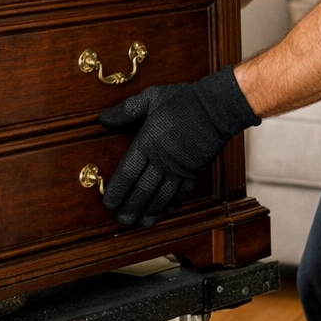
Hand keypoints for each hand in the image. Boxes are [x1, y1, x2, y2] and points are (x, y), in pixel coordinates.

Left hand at [97, 67, 258, 226]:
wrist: (216, 107)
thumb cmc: (182, 100)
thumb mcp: (150, 98)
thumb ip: (126, 110)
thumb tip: (104, 118)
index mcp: (148, 143)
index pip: (128, 173)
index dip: (117, 190)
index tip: (109, 202)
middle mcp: (162, 160)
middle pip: (143, 190)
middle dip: (132, 207)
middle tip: (122, 221)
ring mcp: (180, 167)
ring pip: (162, 195)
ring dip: (151, 210)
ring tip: (143, 222)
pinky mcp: (196, 170)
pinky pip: (183, 191)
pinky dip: (175, 203)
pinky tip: (168, 210)